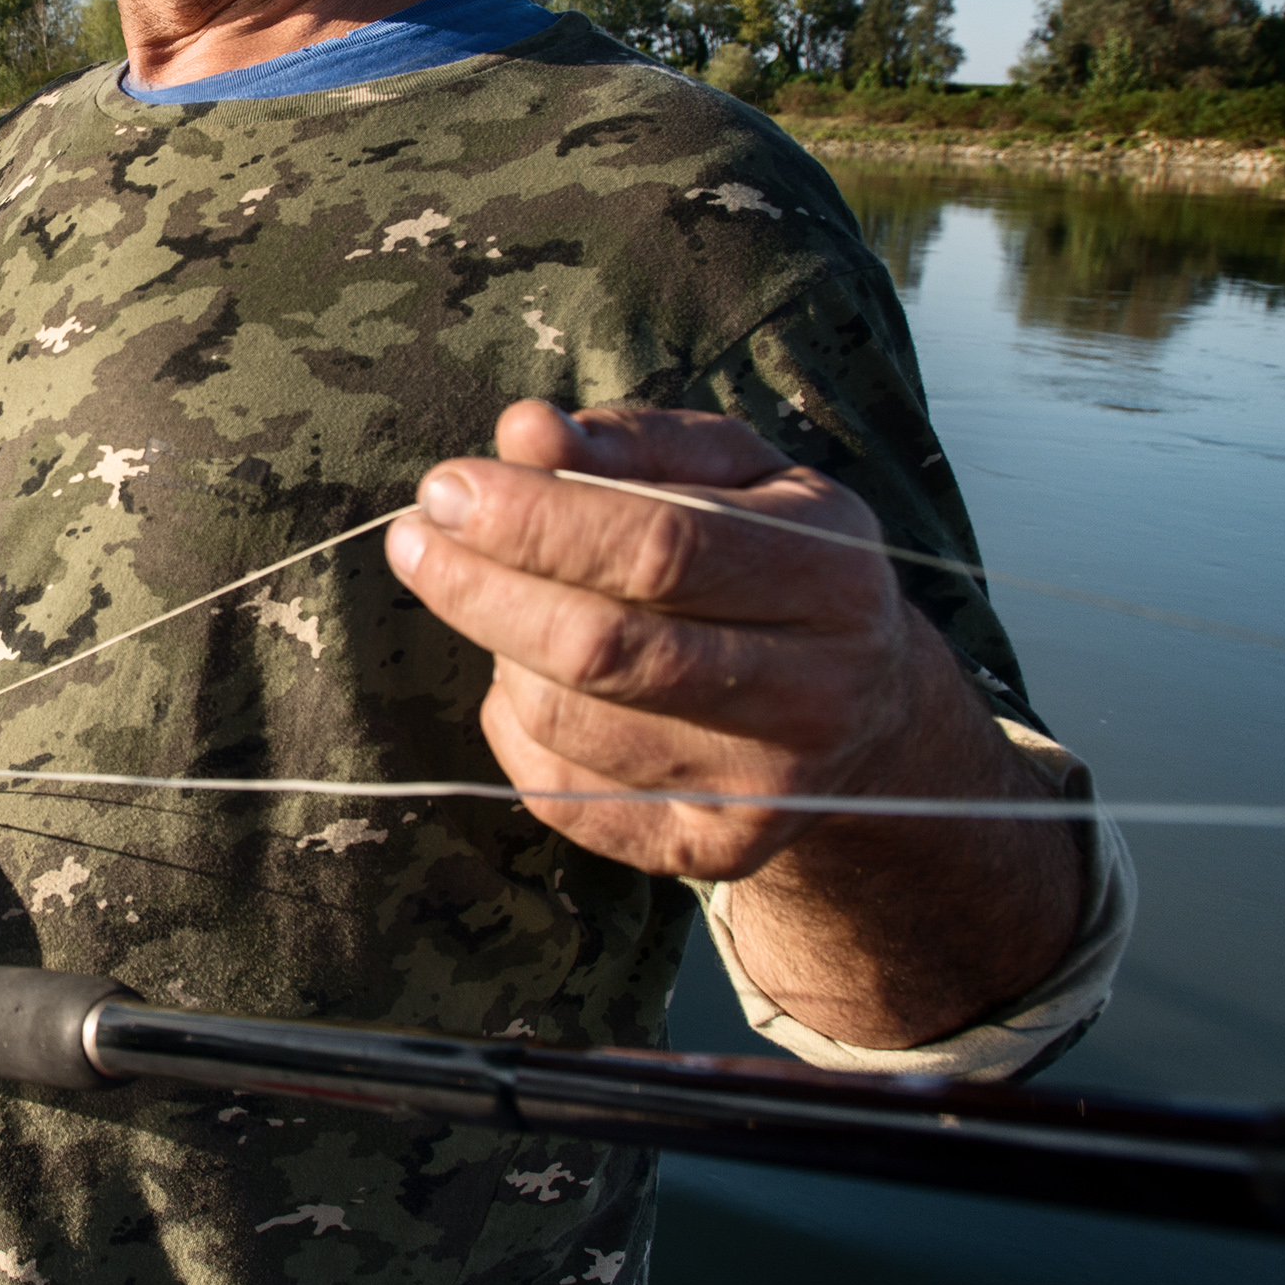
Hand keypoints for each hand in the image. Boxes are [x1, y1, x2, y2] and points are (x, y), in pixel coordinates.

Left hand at [383, 401, 1012, 872]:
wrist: (869, 712)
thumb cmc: (774, 559)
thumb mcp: (735, 472)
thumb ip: (632, 443)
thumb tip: (525, 432)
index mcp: (830, 578)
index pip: (661, 550)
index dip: (537, 521)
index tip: (447, 489)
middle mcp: (813, 697)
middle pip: (604, 651)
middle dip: (482, 589)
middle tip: (415, 539)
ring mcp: (764, 790)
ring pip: (568, 723)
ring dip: (503, 652)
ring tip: (504, 601)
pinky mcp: (710, 852)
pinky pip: (558, 790)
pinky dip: (517, 725)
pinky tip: (537, 680)